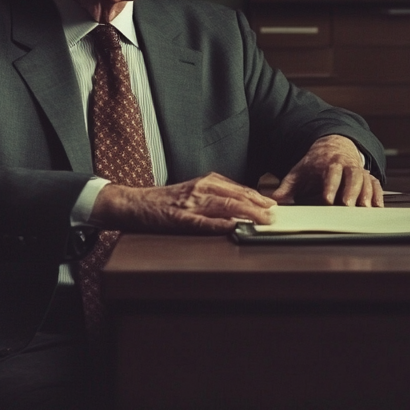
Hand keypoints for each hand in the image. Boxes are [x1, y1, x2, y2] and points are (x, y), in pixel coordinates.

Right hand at [90, 173, 275, 233]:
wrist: (136, 203)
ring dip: (244, 213)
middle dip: (256, 204)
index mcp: (204, 182)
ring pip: (222, 205)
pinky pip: (201, 221)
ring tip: (261, 220)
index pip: (236, 188)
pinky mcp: (178, 218)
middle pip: (234, 195)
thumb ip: (214, 197)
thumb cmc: (165, 201)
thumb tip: (241, 208)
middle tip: (273, 214)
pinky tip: (231, 227)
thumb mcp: (193, 192)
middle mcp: (199, 189)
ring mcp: (189, 203)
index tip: (272, 204)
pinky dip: (218, 224)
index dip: (256, 196)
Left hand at [272, 135, 383, 206]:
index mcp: (329, 163)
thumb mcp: (300, 171)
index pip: (330, 173)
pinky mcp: (367, 175)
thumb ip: (288, 186)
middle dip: (351, 190)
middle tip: (349, 205)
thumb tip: (275, 199)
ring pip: (365, 179)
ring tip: (366, 208)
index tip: (327, 199)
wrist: (333, 145)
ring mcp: (358, 170)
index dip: (330, 185)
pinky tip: (378, 206)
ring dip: (367, 193)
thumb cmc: (315, 162)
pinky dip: (378, 194)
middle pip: (351, 175)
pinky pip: (375, 183)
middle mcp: (346, 164)